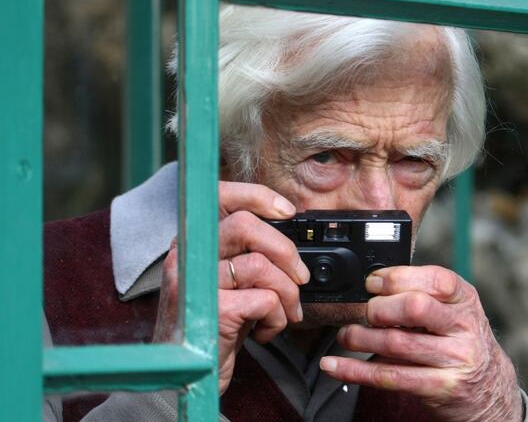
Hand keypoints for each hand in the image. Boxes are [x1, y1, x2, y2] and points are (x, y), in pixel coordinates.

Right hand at [153, 181, 310, 393]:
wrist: (189, 373)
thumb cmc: (215, 323)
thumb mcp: (230, 281)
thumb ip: (249, 254)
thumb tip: (291, 238)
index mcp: (194, 243)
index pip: (219, 197)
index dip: (257, 196)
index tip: (287, 210)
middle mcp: (187, 257)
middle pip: (246, 225)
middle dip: (286, 250)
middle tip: (299, 277)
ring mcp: (196, 284)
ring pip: (261, 265)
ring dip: (288, 293)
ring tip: (286, 312)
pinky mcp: (212, 312)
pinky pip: (264, 299)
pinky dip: (277, 318)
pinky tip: (266, 331)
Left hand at [320, 266, 521, 421]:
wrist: (489, 388)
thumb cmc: (462, 341)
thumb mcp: (455, 310)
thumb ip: (424, 295)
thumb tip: (375, 285)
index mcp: (465, 299)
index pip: (435, 279)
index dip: (397, 278)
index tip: (372, 282)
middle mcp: (464, 327)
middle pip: (415, 308)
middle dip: (379, 308)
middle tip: (364, 312)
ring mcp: (455, 359)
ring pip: (397, 343)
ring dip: (361, 338)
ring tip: (345, 336)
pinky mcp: (440, 387)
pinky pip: (390, 377)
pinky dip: (355, 371)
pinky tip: (335, 366)